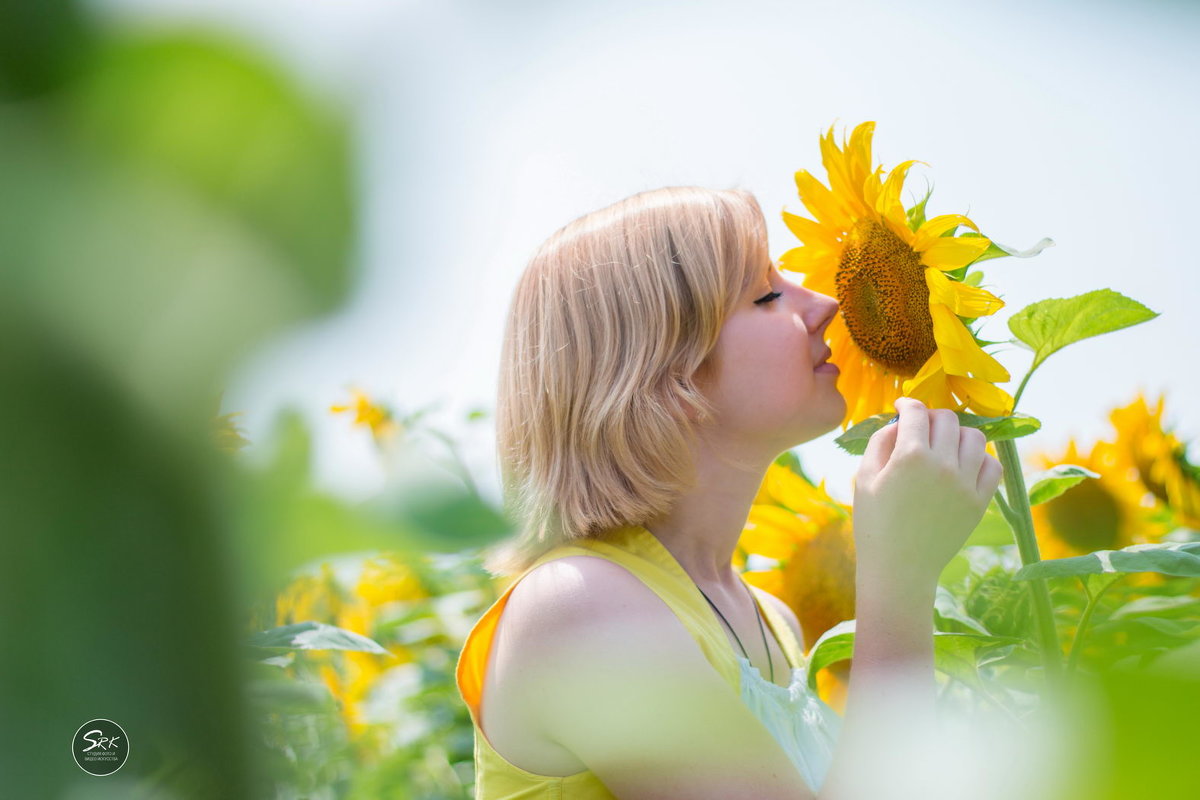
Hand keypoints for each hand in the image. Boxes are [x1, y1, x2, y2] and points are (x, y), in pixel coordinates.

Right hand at [851, 397, 1003, 597]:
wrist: (899, 568)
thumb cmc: (874, 523)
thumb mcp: (864, 478)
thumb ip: (880, 442)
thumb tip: (898, 423)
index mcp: (910, 456)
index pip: (916, 413)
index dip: (907, 405)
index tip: (902, 407)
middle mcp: (942, 464)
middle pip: (947, 419)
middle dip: (931, 417)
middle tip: (920, 427)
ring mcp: (965, 483)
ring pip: (974, 437)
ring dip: (957, 434)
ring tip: (944, 445)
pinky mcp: (980, 501)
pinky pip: (992, 465)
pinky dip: (981, 458)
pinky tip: (964, 464)